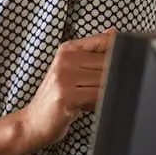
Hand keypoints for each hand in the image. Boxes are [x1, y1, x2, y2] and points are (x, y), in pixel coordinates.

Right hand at [21, 28, 116, 147]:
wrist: (33, 122)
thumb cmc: (56, 98)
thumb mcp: (72, 71)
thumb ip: (93, 53)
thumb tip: (114, 32)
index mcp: (67, 50)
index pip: (105, 42)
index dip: (120, 54)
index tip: (122, 66)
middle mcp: (65, 60)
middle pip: (109, 62)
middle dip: (115, 78)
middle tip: (100, 90)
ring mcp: (64, 77)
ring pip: (106, 80)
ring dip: (107, 92)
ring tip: (91, 99)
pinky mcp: (66, 96)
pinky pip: (98, 96)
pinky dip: (100, 103)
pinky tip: (88, 107)